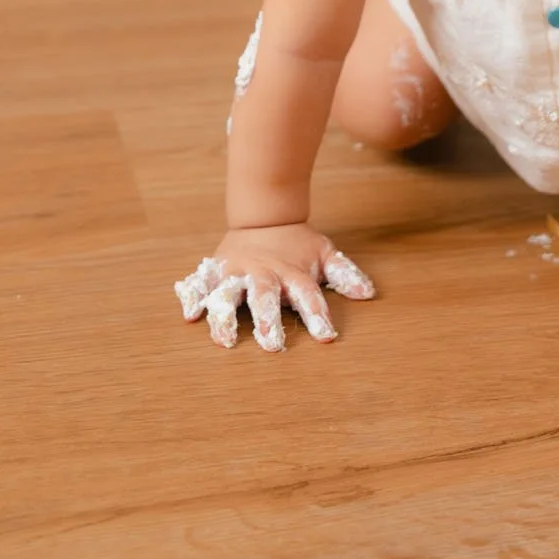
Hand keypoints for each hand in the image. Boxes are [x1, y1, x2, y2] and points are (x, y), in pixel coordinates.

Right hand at [174, 225, 375, 351]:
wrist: (264, 214)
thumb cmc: (297, 245)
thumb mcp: (324, 254)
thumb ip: (344, 274)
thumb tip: (368, 293)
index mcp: (292, 273)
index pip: (308, 295)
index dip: (317, 315)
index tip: (326, 336)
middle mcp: (263, 273)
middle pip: (265, 296)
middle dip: (267, 319)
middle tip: (272, 344)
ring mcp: (236, 271)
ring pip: (228, 293)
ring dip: (225, 316)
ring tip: (224, 339)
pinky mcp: (215, 269)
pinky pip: (199, 282)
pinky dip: (192, 295)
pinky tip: (190, 313)